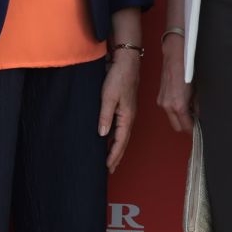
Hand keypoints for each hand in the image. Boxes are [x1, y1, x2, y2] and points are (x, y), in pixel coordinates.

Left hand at [99, 52, 141, 171]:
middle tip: (110, 169)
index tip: (108, 167)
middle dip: (116, 156)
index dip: (114, 155)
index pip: (120, 142)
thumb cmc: (119, 77)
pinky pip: (120, 128)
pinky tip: (109, 140)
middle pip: (123, 142)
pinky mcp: (124, 108)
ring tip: (109, 159)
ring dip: (116, 148)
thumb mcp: (108, 97)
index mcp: (127, 117)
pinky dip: (115, 137)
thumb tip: (102, 135)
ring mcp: (127, 113)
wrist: (126, 62)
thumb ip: (105, 116)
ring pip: (121, 136)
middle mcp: (129, 118)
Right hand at [156, 37, 195, 133]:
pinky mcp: (160, 96)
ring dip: (181, 118)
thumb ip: (199, 105)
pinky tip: (184, 102)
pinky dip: (176, 110)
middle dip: (186, 126)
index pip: (186, 126)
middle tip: (197, 121)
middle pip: (177, 126)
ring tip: (191, 109)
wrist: (175, 54)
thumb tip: (201, 115)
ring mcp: (162, 101)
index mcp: (178, 105)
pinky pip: (168, 110)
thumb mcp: (199, 89)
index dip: (193, 130)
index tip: (200, 129)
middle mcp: (168, 106)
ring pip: (172, 118)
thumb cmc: (188, 68)